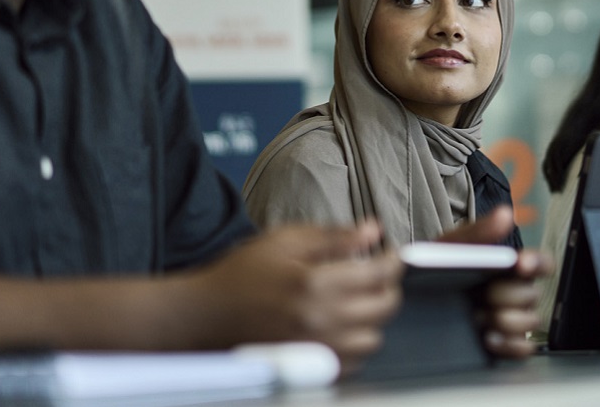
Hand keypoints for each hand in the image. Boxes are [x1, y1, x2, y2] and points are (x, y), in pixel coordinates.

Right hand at [184, 221, 401, 373]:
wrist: (205, 316)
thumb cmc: (240, 275)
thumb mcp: (285, 241)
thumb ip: (334, 237)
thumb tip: (372, 230)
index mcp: (315, 284)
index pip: (379, 273)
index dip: (393, 260)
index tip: (392, 253)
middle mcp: (320, 321)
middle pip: (384, 308)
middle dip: (387, 286)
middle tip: (376, 275)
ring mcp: (316, 349)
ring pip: (372, 338)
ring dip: (372, 317)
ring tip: (357, 300)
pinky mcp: (309, 369)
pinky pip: (352, 362)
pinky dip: (354, 343)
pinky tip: (340, 324)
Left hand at [437, 207, 554, 357]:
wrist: (408, 299)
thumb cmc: (435, 270)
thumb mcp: (452, 247)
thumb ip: (479, 231)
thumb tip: (505, 213)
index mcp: (507, 266)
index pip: (541, 263)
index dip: (538, 262)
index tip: (521, 264)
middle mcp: (512, 292)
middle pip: (533, 294)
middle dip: (509, 295)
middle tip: (485, 295)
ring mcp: (508, 319)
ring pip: (530, 322)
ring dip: (507, 320)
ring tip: (479, 316)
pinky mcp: (502, 344)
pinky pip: (522, 348)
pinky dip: (509, 344)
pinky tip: (487, 336)